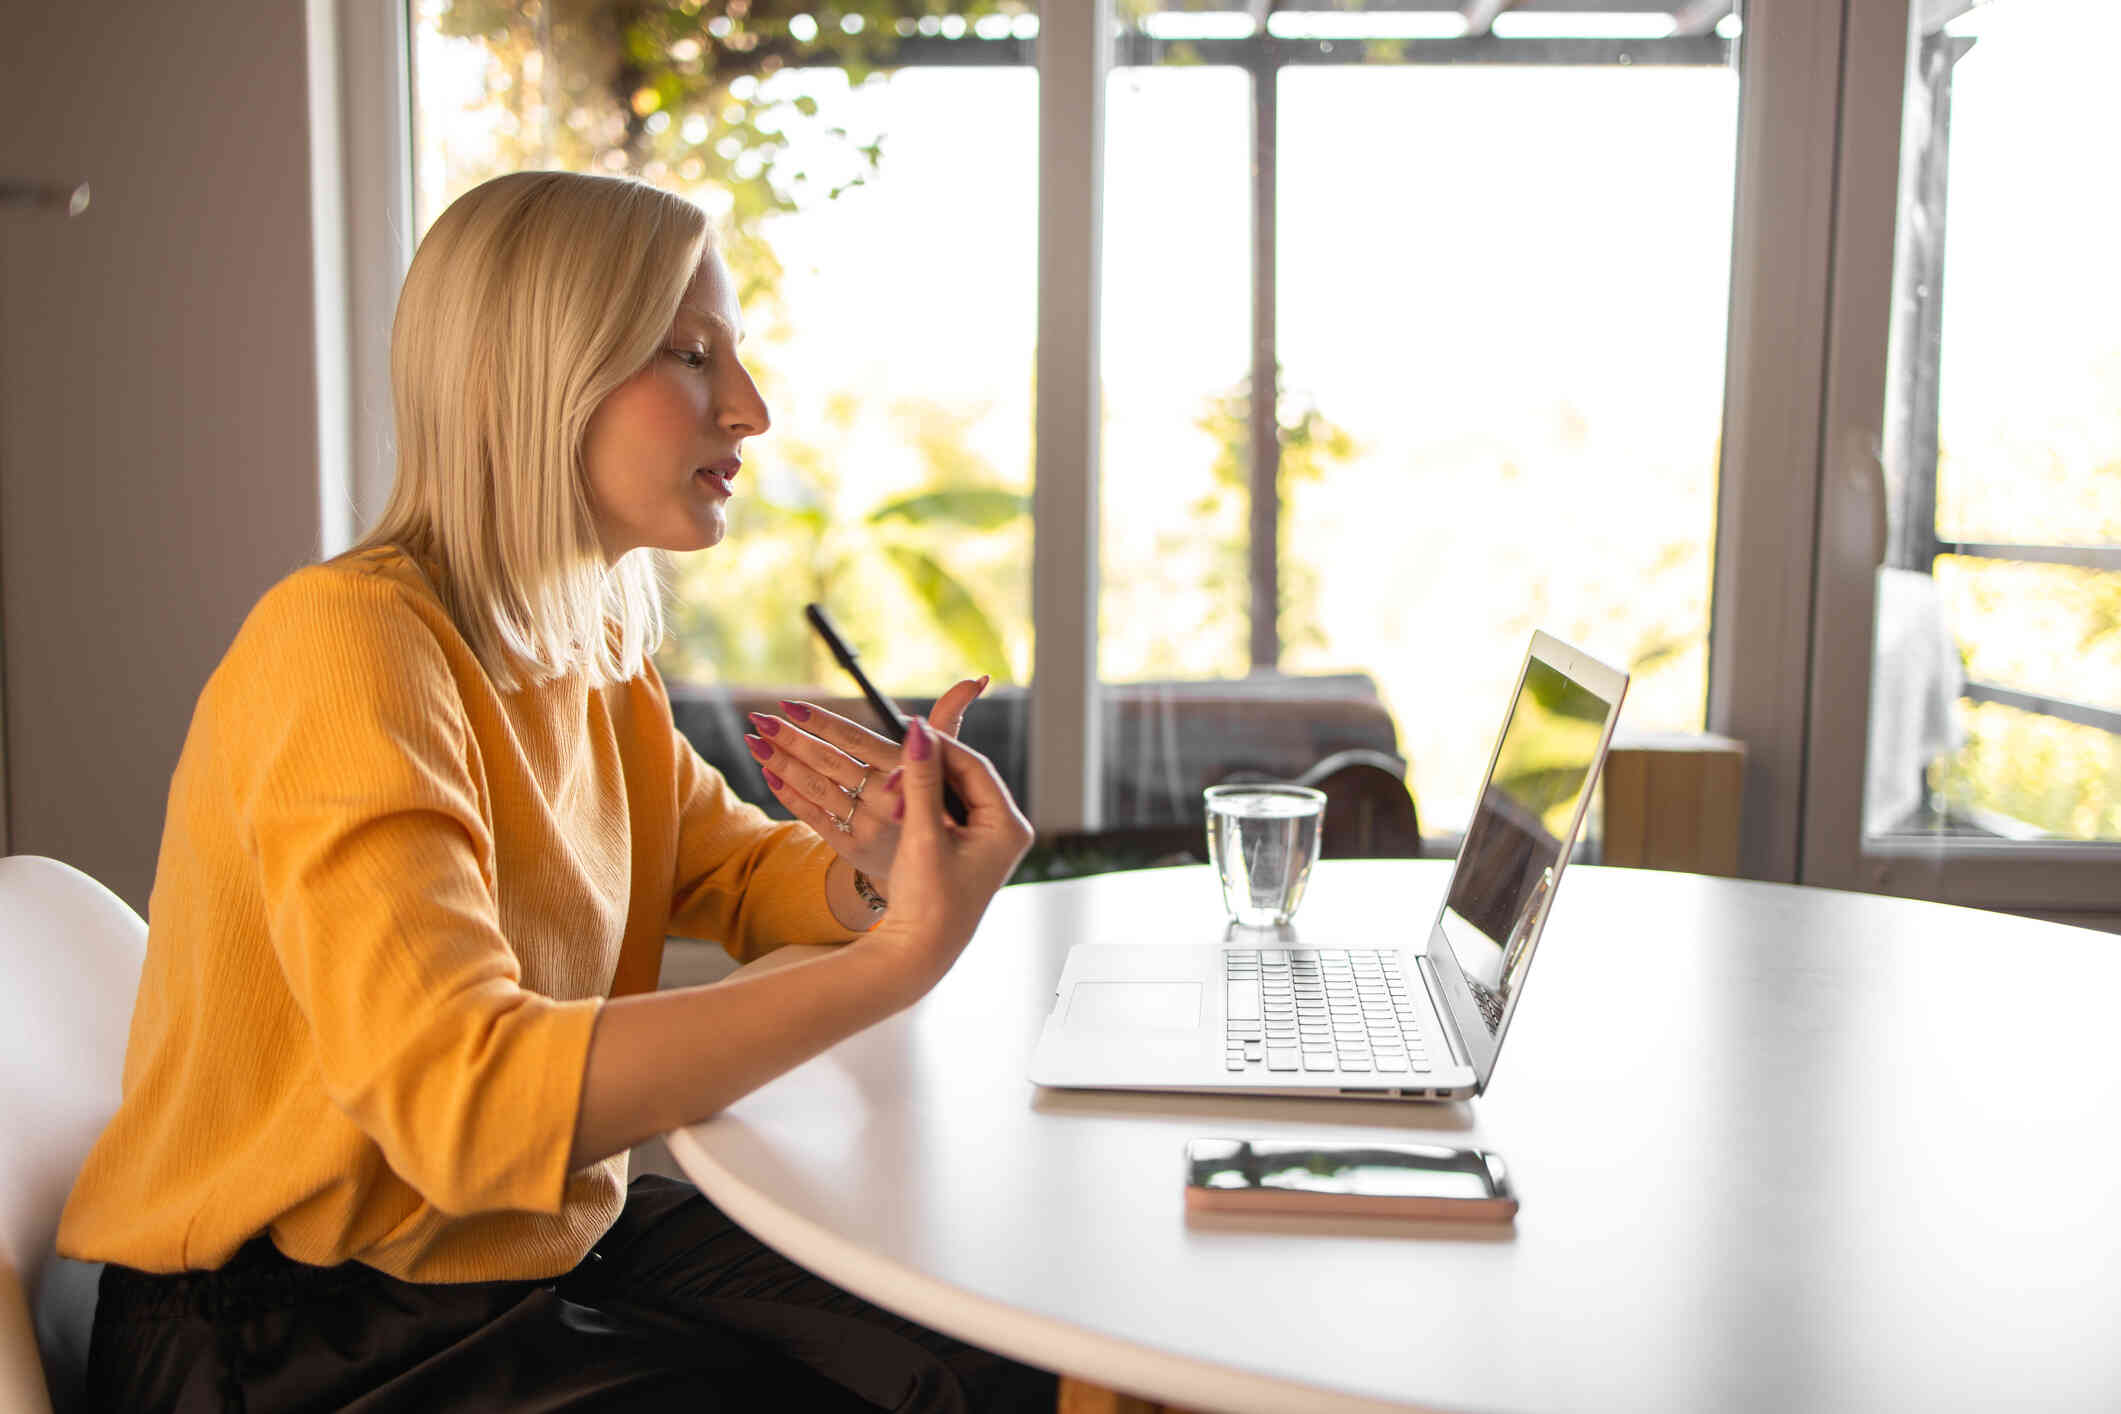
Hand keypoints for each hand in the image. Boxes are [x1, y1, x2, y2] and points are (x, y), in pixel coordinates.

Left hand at [745, 675, 987, 882]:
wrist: (932, 868)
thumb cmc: (935, 801)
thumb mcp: (946, 761)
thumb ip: (948, 720)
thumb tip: (976, 678)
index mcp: (907, 772)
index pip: (856, 741)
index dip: (821, 723)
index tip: (789, 705)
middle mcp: (887, 799)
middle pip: (829, 762)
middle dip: (791, 738)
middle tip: (759, 718)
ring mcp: (868, 826)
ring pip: (817, 788)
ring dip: (781, 763)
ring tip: (754, 740)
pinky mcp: (852, 848)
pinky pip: (814, 817)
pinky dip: (790, 795)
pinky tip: (768, 772)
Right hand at [858, 717, 1032, 1001]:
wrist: (919, 952)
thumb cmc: (927, 902)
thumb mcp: (923, 836)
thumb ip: (921, 781)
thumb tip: (918, 730)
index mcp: (1009, 827)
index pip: (975, 767)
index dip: (940, 746)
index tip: (907, 731)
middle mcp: (1006, 830)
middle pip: (966, 776)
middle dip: (928, 768)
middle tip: (894, 766)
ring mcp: (989, 839)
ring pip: (954, 791)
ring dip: (922, 785)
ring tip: (893, 790)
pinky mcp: (969, 847)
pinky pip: (948, 809)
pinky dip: (923, 803)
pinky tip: (900, 804)